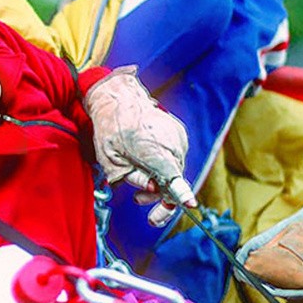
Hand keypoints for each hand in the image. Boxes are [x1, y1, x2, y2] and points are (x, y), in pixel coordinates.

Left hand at [84, 66, 188, 200]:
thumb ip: (134, 178)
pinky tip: (148, 163)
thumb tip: (152, 188)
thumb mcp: (112, 161)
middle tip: (138, 199)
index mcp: (156, 152)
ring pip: (175, 169)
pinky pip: (175, 157)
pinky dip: (164, 164)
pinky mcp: (179, 134)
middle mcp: (173, 145)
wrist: (120, 98)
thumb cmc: (112, 128)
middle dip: (158, 195)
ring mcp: (179, 138)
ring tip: (140, 182)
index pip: (173, 179)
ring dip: (161, 180)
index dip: (181, 194)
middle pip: (174, 180)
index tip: (189, 204)